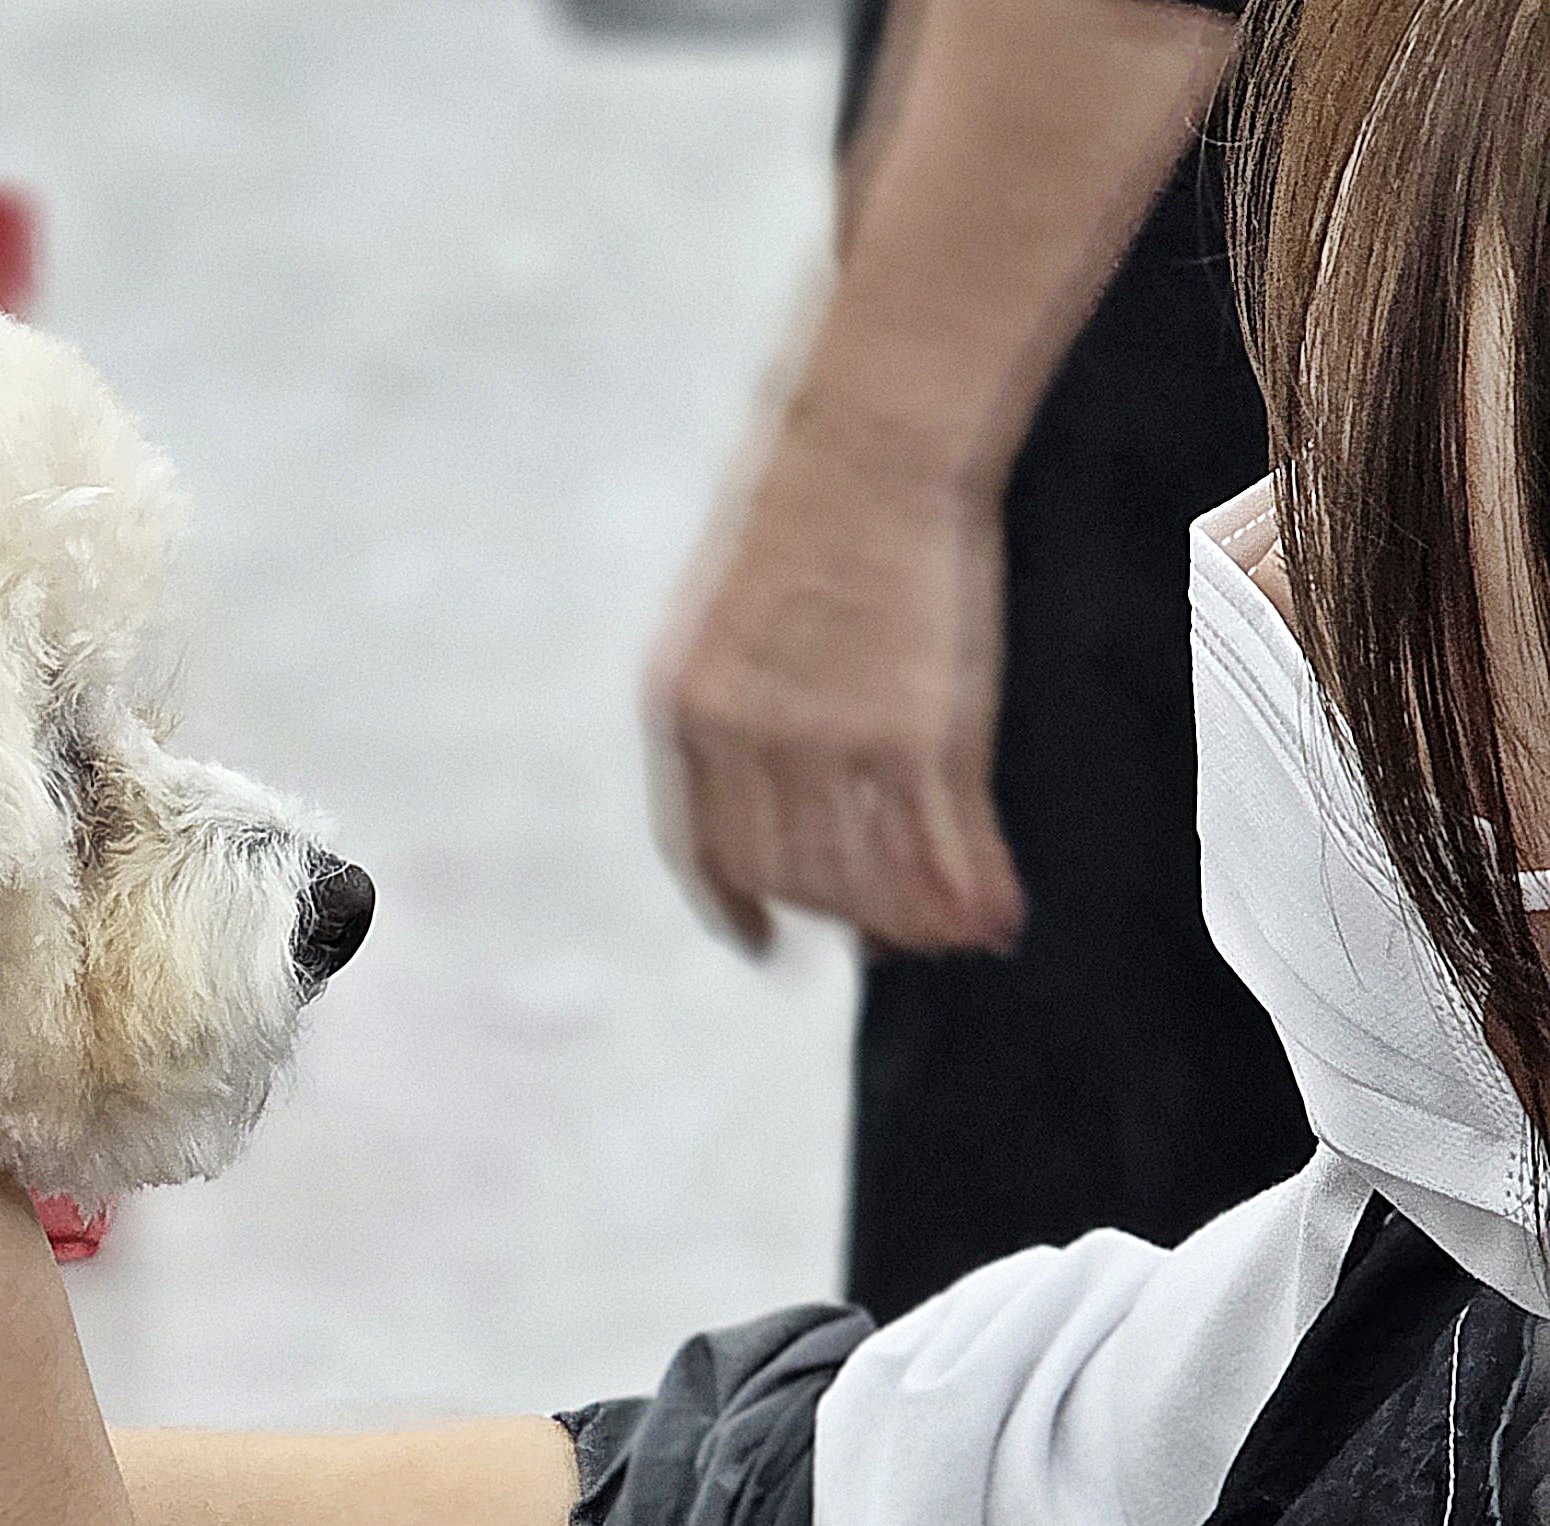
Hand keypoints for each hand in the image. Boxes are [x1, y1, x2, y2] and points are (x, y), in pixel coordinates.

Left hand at [645, 396, 1024, 955]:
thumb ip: (736, 696)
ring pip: (863, 878)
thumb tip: (776, 767)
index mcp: (681, 708)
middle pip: (789, 874)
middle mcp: (742, 739)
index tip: (759, 944)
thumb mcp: (730, 610)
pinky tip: (994, 913)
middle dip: (839, 915)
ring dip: (909, 920)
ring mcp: (826, 740)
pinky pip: (938, 845)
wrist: (870, 432)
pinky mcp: (911, 732)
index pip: (702, 846)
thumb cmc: (812, 501)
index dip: (733, 904)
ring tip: (948, 936)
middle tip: (881, 936)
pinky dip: (968, 890)